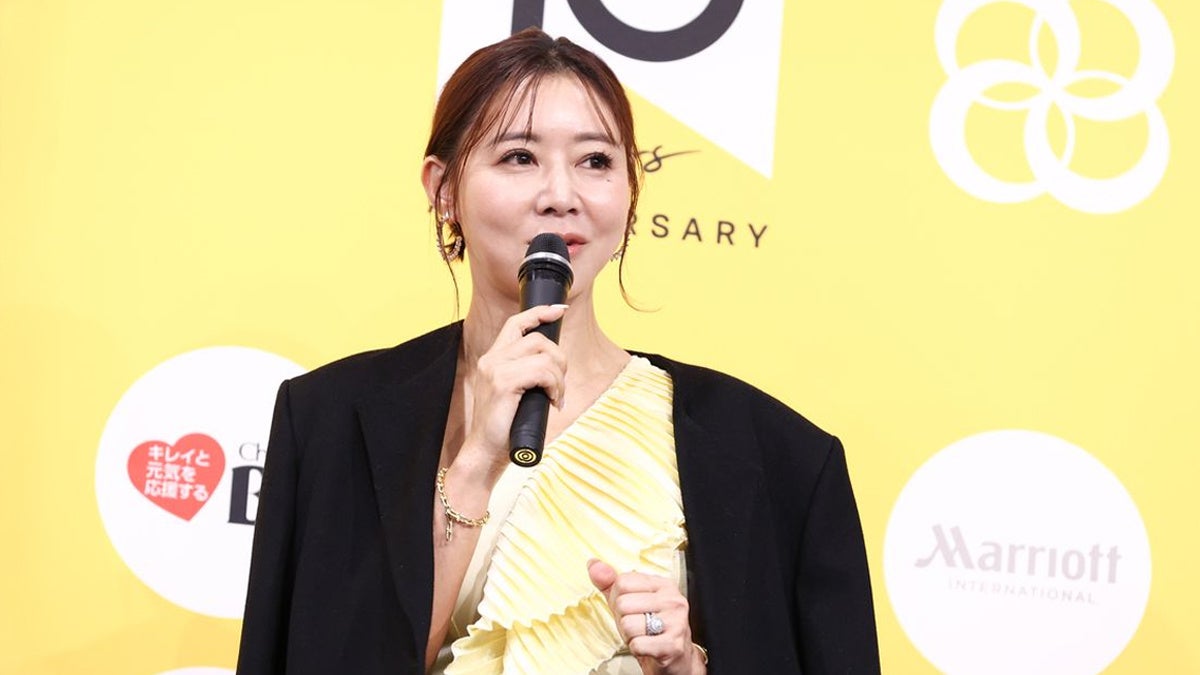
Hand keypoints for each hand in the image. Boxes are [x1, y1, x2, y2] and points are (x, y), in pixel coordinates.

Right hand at [455, 304, 568, 479]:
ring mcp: (495, 370)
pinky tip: (553, 401)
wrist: (485, 452)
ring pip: (543, 355)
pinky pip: (542, 372)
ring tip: (556, 397)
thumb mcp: (515, 394)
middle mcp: (491, 360)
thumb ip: (526, 376)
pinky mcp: (503, 383)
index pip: (516, 323)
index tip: (560, 310)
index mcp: (493, 359)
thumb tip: (555, 365)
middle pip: (537, 339)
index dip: (540, 312)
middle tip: (560, 386)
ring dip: (559, 377)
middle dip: (559, 359)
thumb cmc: (503, 428)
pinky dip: (555, 385)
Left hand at [588, 559, 704, 674]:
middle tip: (639, 625)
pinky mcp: (673, 644)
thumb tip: (593, 564)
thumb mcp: (629, 602)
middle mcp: (673, 599)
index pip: (622, 582)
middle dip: (623, 620)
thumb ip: (610, 583)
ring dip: (630, 636)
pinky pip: (637, 644)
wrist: (675, 657)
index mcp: (663, 584)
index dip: (619, 600)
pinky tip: (648, 647)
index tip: (633, 609)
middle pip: (623, 604)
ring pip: (628, 624)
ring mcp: (676, 622)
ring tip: (644, 636)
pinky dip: (637, 649)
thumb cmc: (651, 628)